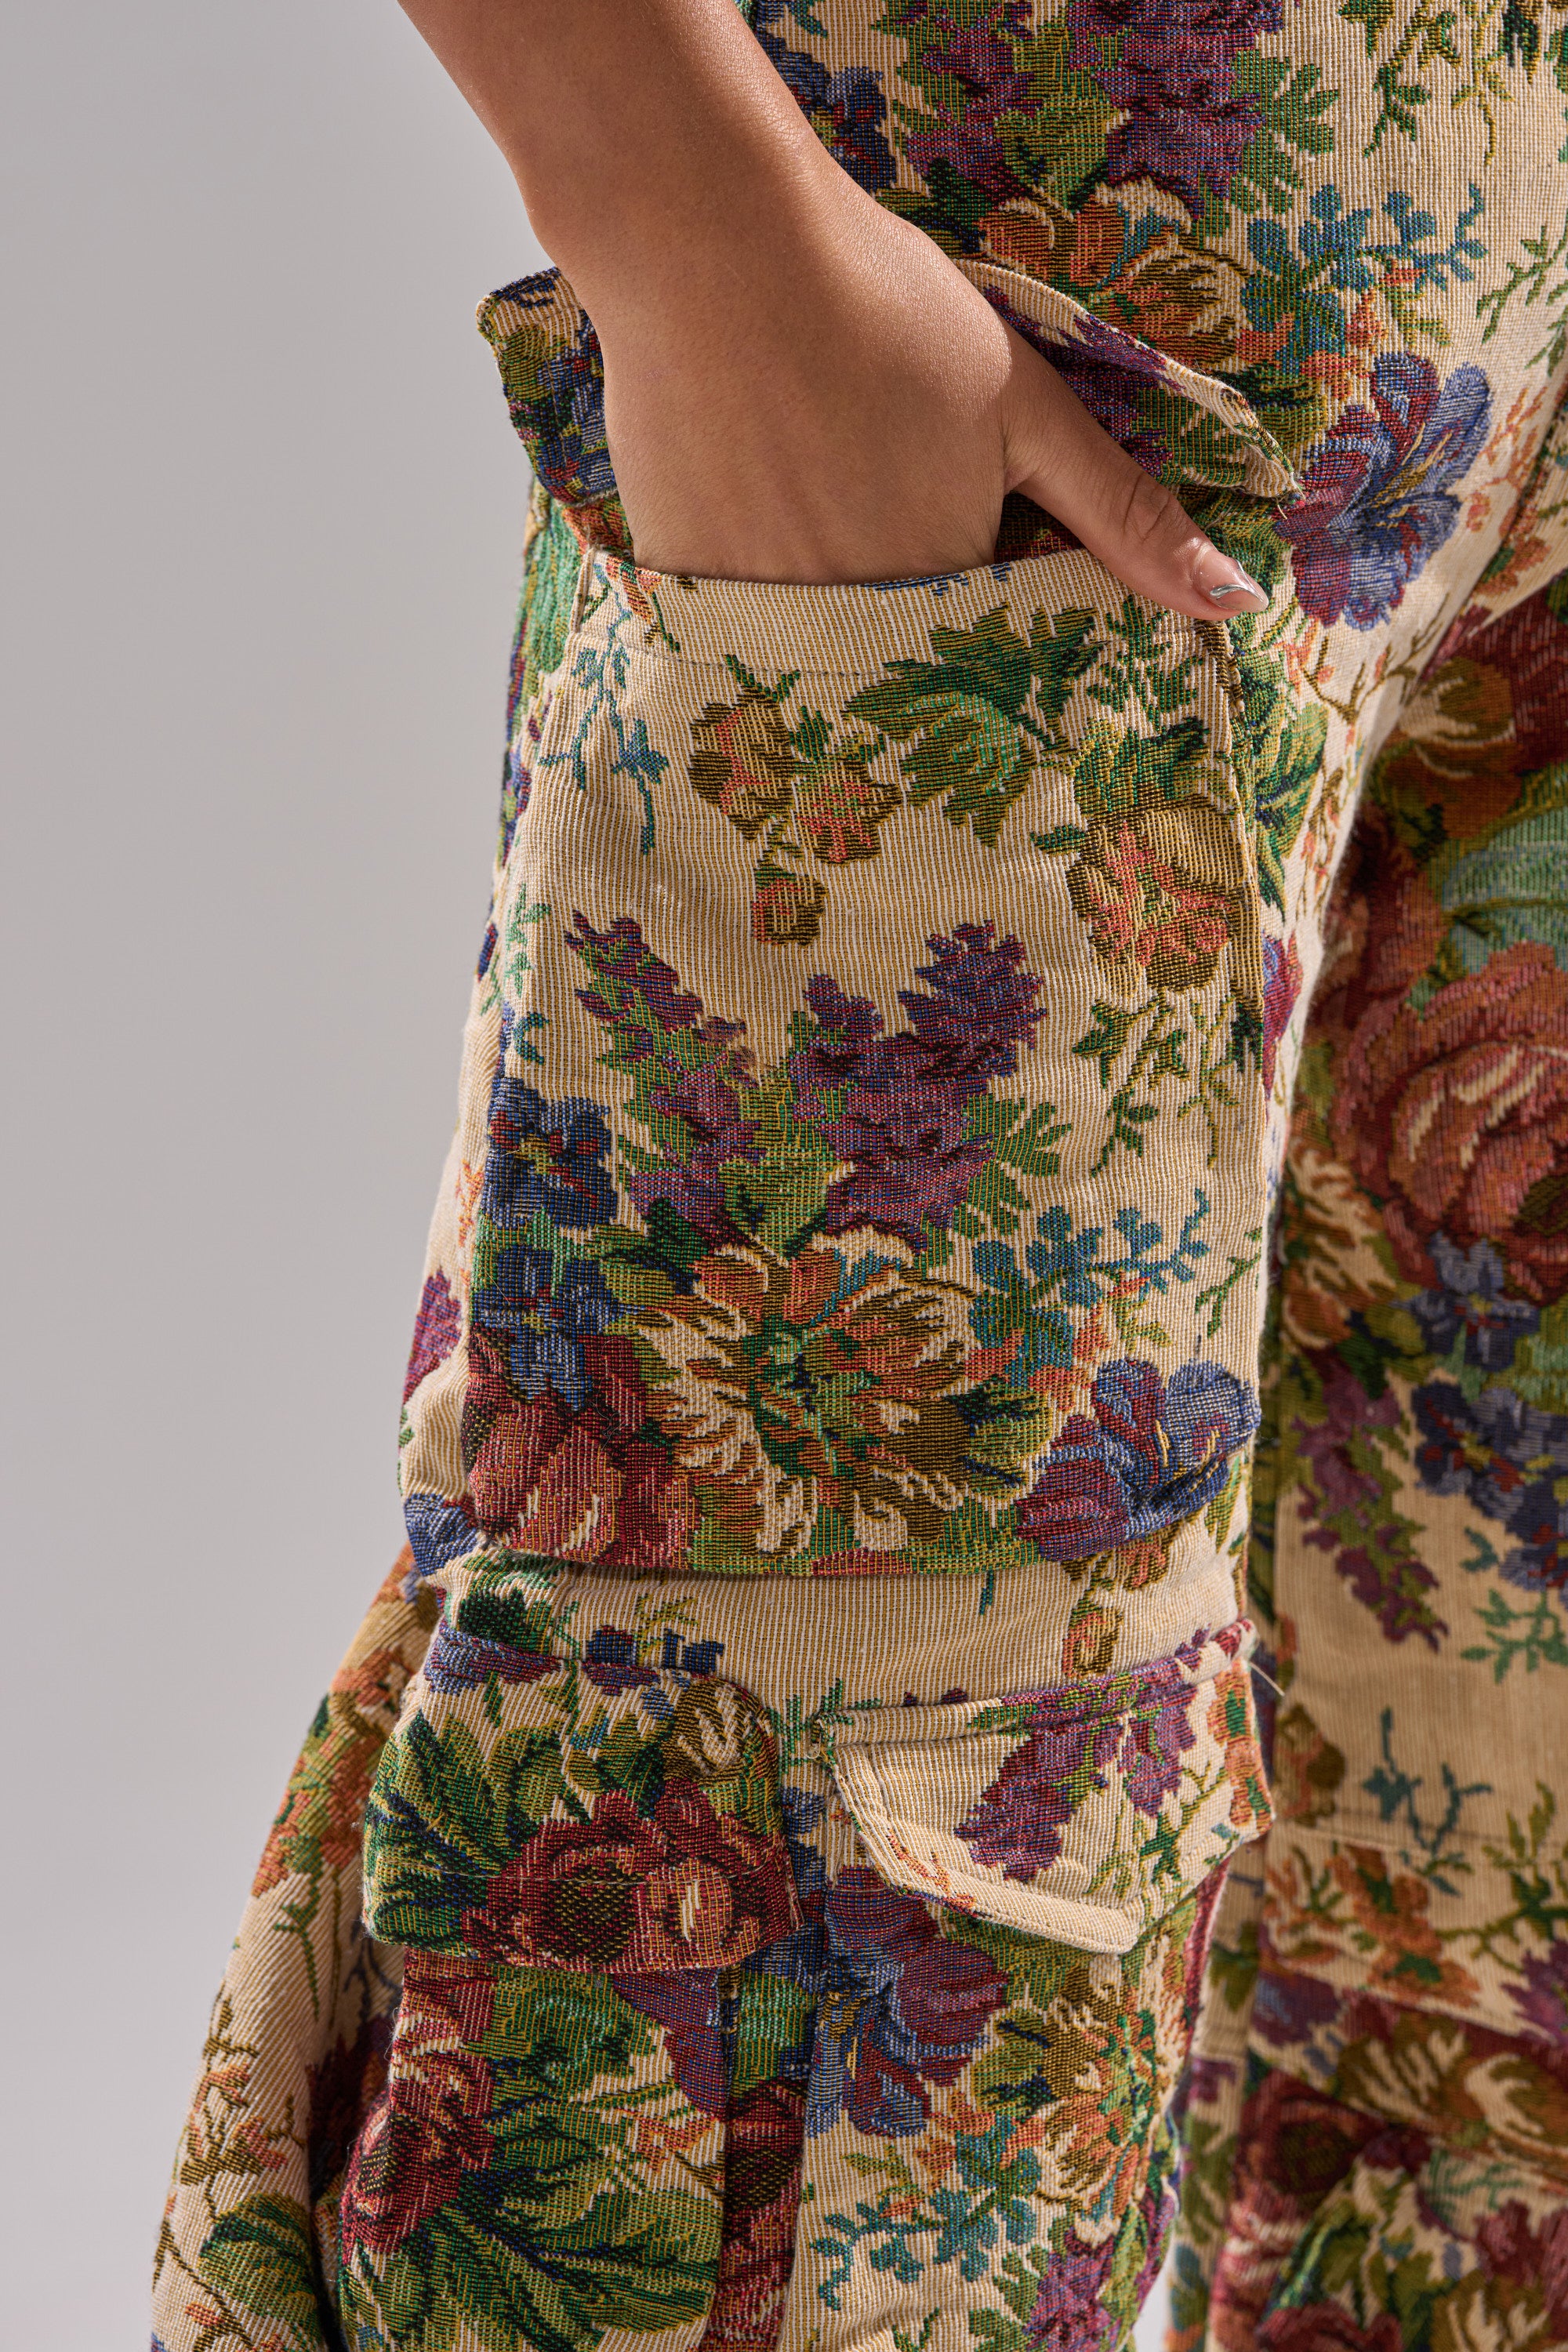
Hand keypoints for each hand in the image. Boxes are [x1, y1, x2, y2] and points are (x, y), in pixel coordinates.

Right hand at [597, 173, 1265, 614]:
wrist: (716, 246)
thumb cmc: (885, 311)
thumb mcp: (1028, 410)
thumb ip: (1123, 516)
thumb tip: (1232, 603)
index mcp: (949, 595)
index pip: (988, 645)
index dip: (986, 589)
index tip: (965, 527)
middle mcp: (857, 630)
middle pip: (899, 650)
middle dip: (905, 593)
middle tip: (873, 487)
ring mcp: (763, 617)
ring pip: (814, 642)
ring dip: (823, 586)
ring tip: (811, 485)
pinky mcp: (684, 591)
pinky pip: (727, 623)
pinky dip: (741, 579)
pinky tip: (744, 491)